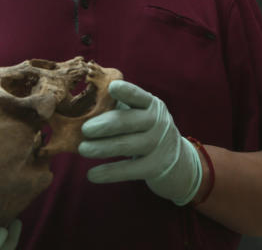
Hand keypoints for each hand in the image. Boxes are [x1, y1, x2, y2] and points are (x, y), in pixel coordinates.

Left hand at [77, 80, 201, 205]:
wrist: (178, 162)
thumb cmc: (147, 131)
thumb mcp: (140, 115)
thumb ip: (119, 107)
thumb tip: (83, 105)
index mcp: (151, 104)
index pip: (137, 95)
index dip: (126, 91)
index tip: (111, 87)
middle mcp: (157, 122)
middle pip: (128, 121)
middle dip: (104, 125)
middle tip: (85, 129)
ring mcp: (158, 145)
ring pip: (126, 145)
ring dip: (102, 147)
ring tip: (83, 149)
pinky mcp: (155, 167)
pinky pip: (128, 170)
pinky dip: (109, 172)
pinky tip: (92, 175)